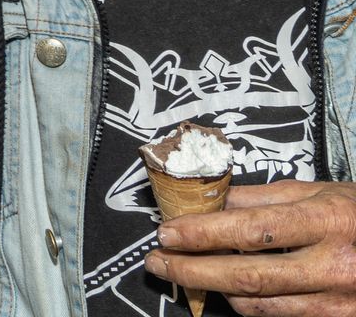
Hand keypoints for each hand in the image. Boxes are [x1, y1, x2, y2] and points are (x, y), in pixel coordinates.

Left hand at [145, 179, 355, 313]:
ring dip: (216, 291)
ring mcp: (341, 302)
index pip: (250, 229)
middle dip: (193, 271)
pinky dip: (251, 306)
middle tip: (158, 263)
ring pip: (260, 306)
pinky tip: (232, 290)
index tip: (166, 232)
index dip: (202, 234)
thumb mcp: (321, 192)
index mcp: (327, 220)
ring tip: (189, 273)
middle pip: (248, 276)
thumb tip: (209, 199)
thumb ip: (263, 197)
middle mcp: (335, 266)